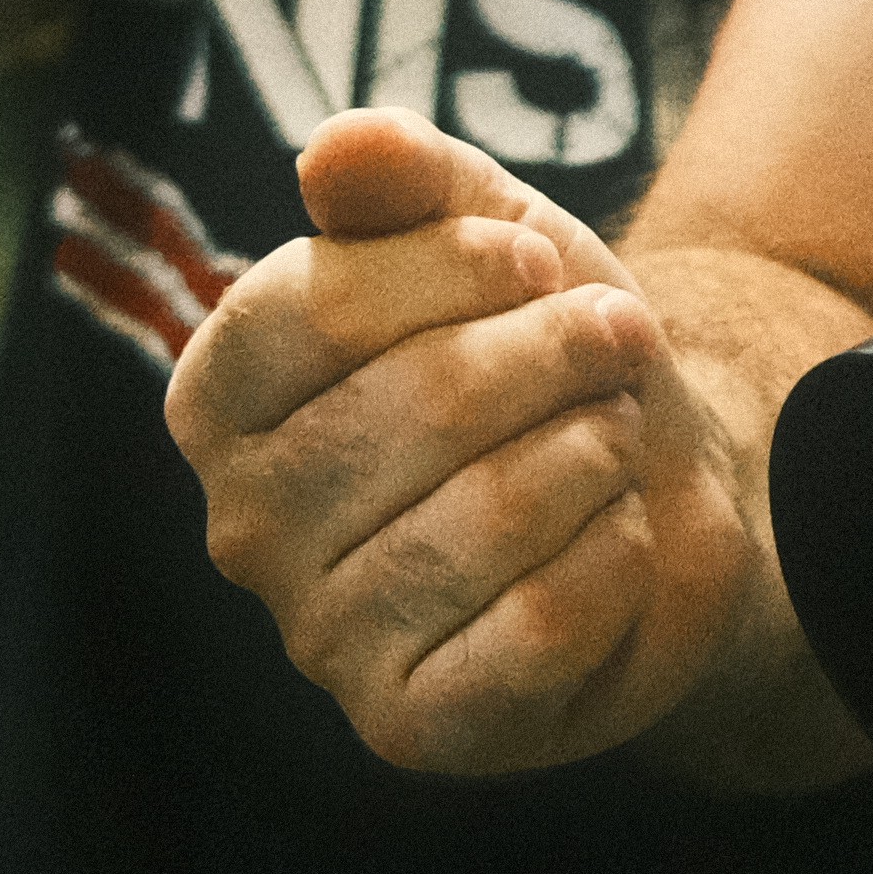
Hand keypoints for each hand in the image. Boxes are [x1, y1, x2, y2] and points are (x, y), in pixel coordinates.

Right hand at [170, 110, 767, 776]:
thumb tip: (339, 148)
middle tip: (613, 344)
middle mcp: (244, 527)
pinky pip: (539, 626)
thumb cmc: (534, 351)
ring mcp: (322, 639)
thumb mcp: (484, 231)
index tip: (536, 262)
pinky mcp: (414, 725)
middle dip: (553, 357)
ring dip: (593, 453)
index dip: (449, 268)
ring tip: (611, 437)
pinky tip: (619, 536)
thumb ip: (405, 177)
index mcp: (221, 398)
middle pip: (418, 404)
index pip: (309, 305)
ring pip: (488, 515)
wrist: (651, 488)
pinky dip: (615, 556)